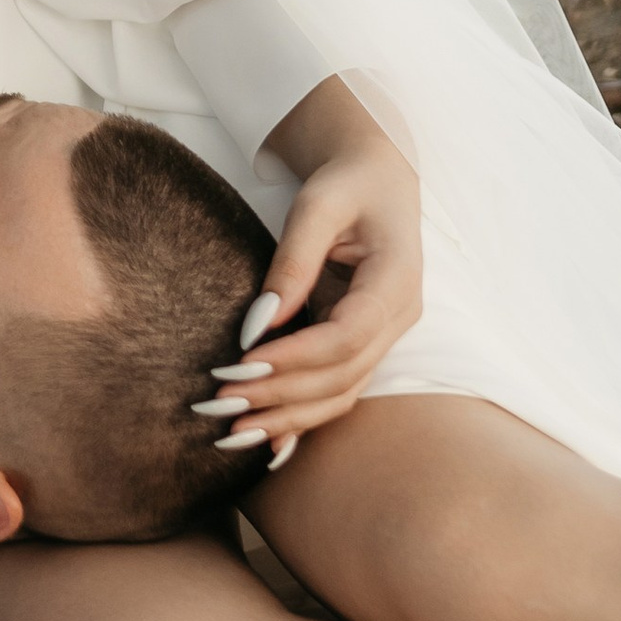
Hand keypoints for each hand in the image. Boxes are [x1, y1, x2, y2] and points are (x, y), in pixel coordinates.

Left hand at [225, 93, 424, 460]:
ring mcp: (387, 335)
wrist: (378, 179)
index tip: (240, 364)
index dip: (295, 357)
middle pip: (343, 375)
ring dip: (289, 417)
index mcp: (397, 280)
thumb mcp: (318, 205)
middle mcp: (399, 317)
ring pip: (342, 393)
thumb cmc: (347, 184)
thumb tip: (260, 323)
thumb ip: (293, 261)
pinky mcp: (366, 344)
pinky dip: (303, 416)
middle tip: (221, 404)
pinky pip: (338, 390)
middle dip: (282, 394)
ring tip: (232, 430)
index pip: (347, 336)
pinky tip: (267, 441)